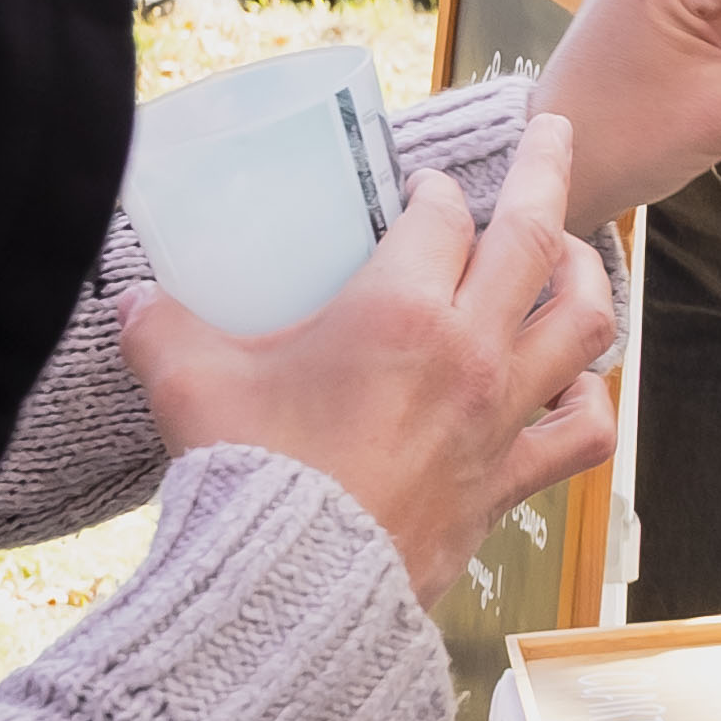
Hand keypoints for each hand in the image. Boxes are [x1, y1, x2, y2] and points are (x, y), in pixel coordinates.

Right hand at [120, 109, 615, 591]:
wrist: (292, 589)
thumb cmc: (248, 478)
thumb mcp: (188, 384)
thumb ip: (161, 328)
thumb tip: (130, 302)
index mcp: (397, 310)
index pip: (440, 217)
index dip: (432, 190)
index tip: (422, 187)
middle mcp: (466, 351)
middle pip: (532, 237)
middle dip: (545, 169)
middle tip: (556, 130)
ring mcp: (499, 416)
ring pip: (582, 324)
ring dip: (588, 277)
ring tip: (580, 254)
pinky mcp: (509, 481)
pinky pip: (582, 435)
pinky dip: (590, 403)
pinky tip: (577, 388)